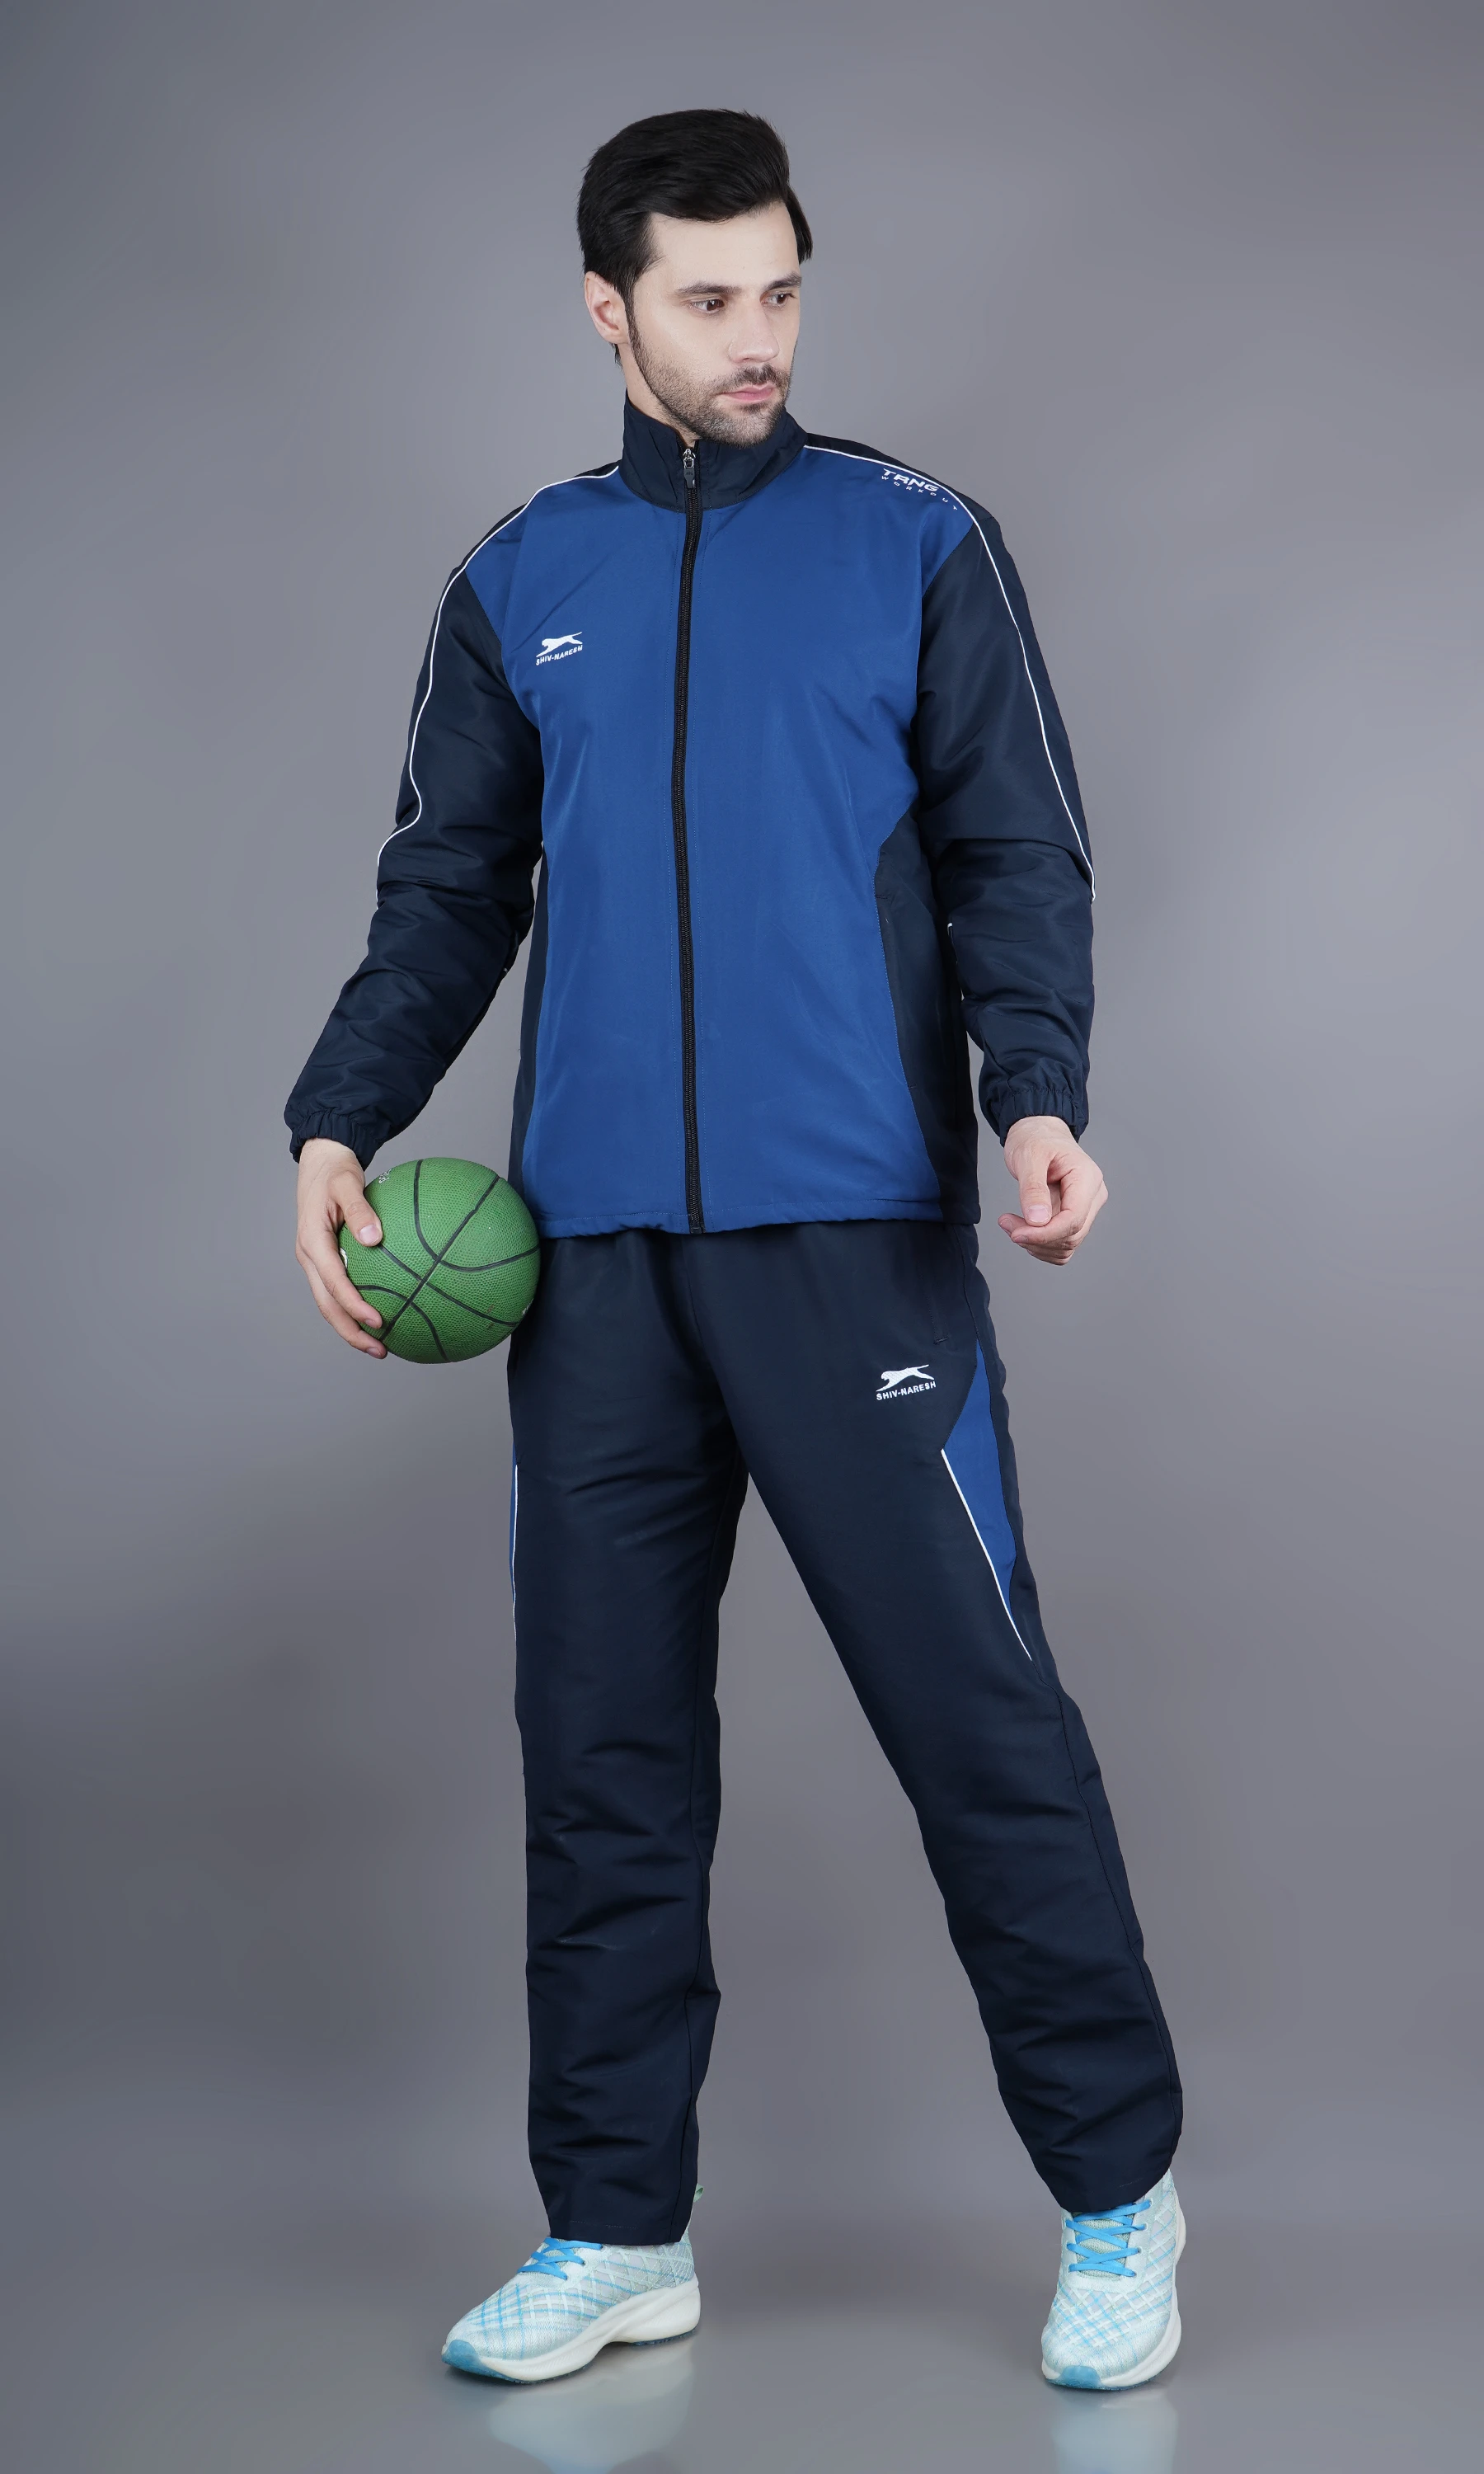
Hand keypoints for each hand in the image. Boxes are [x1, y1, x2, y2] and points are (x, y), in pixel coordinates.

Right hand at [295, 1138, 386, 1355]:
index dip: (354, 1305)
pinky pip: (337, 1291)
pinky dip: (355, 1308)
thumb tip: (375, 1237)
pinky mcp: (324, 1260)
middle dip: (352, 1332)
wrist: (320, 1163)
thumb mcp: (348, 1182)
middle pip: (327, 1305)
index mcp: (312, 1241)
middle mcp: (309, 1256)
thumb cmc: (335, 1171)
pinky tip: (381, 1316)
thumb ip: (360, 1208)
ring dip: (352, 1327)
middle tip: (382, 1350)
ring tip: (381, 1346)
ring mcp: (314, 1261)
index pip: (333, 1282)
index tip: (379, 1321)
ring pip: (329, 1304)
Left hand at [998, 1116, 1107, 1266]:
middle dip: (1036, 1238)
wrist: (1038, 1133)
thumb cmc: (1035, 1139)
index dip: (1045, 1234)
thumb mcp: (1028, 1156)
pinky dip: (1041, 1245)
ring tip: (1010, 1223)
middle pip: (1071, 1235)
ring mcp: (1086, 1209)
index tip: (1016, 1233)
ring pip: (1066, 1245)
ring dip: (1036, 1244)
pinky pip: (1062, 1245)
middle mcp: (1093, 1196)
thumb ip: (1033, 1189)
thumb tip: (1039, 1221)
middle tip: (1006, 1223)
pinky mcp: (1074, 1217)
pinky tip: (1023, 1229)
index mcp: (1087, 1178)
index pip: (1073, 1219)